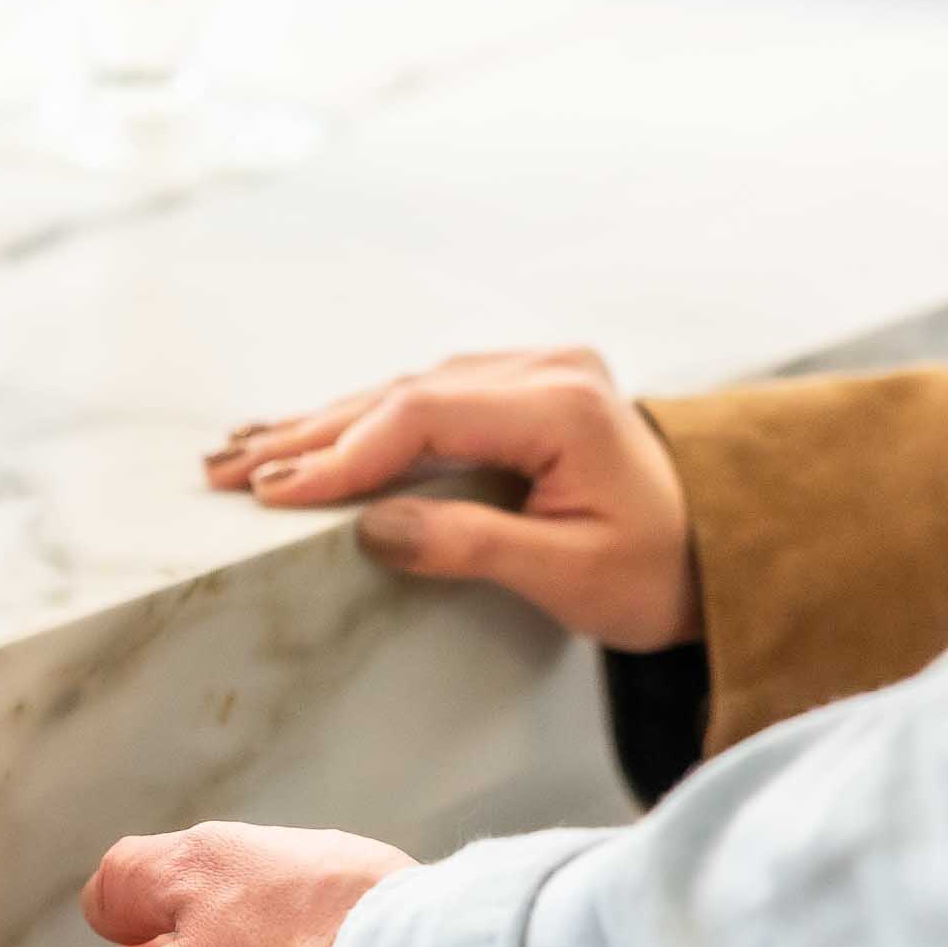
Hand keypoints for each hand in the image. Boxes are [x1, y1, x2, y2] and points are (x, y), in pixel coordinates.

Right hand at [204, 347, 700, 651]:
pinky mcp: (522, 389)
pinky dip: (359, 420)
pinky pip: (423, 398)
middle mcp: (545, 371)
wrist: (724, 549)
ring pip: (402, 391)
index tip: (275, 494)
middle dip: (308, 435)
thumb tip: (373, 529)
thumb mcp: (569, 575)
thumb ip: (471, 547)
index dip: (343, 453)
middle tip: (223, 472)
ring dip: (320, 424)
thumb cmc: (656, 574)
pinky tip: (306, 433)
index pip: (424, 415)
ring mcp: (534, 373)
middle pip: (401, 394)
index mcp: (564, 406)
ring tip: (240, 452)